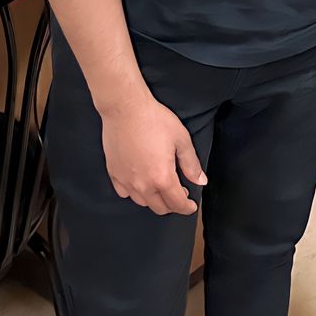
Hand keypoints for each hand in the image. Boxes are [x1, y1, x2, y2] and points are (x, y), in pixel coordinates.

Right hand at [100, 92, 206, 216]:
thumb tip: (201, 181)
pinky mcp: (114, 174)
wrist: (125, 108)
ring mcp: (126, 181)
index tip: (191, 206)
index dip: (187, 208)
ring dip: (154, 200)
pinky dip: (135, 192)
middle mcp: (142, 185)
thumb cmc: (154, 120)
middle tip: (179, 193)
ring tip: (161, 187)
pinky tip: (140, 182)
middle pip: (160, 208)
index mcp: (162, 177)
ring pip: (142, 202)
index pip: (177, 203)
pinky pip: (124, 193)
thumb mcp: (181, 139)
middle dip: (172, 205)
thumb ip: (191, 164)